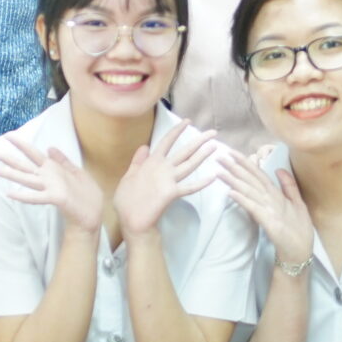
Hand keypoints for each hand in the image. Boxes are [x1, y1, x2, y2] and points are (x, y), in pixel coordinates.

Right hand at [0, 137, 104, 234]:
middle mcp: (47, 178)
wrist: (94, 215)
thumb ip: (62, 161)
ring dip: (10, 174)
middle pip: (23, 165)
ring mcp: (49, 188)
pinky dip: (23, 195)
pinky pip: (37, 197)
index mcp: (52, 169)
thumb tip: (49, 147)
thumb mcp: (76, 172)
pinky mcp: (55, 198)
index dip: (21, 144)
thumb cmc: (86, 195)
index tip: (7, 135)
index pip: (33, 154)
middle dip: (7, 158)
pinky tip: (10, 193)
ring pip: (26, 179)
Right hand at [114, 121, 224, 236]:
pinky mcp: (172, 193)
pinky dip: (202, 183)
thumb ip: (137, 161)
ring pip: (189, 164)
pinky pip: (190, 187)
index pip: (167, 141)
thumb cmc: (127, 200)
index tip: (188, 122)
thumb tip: (144, 146)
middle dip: (199, 140)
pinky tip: (213, 177)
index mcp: (151, 162)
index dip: (177, 130)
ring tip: (215, 146)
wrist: (132, 219)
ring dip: (203, 154)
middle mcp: (162, 168)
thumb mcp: (128, 176)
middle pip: (184, 150)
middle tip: (213, 132)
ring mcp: (168, 180)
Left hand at [219, 148, 316, 275]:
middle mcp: (272, 199)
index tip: (232, 153)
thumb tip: (279, 169)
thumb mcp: (297, 205)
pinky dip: (242, 199)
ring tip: (220, 170)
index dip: (246, 163)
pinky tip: (230, 192)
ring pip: (249, 191)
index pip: (259, 174)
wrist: (299, 251)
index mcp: (277, 194)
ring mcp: (270, 210)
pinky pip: (253, 208)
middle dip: (236, 167)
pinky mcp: (268, 222)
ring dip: (234, 180)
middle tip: (220, 156)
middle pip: (251, 180)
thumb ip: (289, 186)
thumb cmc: (298, 229)